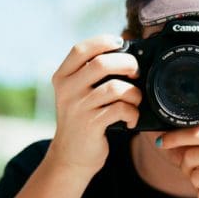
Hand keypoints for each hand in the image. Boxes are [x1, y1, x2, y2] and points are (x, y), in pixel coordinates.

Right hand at [45, 35, 140, 180]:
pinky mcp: (90, 125)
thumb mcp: (78, 94)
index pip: (80, 50)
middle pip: (101, 63)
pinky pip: (120, 109)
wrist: (70, 156)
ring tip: (135, 100)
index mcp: (62, 77)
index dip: (102, 41)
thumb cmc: (82, 119)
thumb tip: (126, 52)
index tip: (120, 43)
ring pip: (116, 87)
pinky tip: (131, 119)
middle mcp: (67, 90)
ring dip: (134, 93)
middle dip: (127, 63)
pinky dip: (132, 113)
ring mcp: (78, 107)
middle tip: (135, 72)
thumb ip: (91, 74)